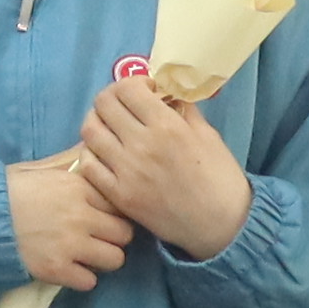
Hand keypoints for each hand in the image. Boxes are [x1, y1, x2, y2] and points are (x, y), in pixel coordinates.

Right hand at [2, 152, 137, 294]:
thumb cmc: (9, 191)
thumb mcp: (43, 170)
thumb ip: (70, 165)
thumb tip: (92, 152)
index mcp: (79, 188)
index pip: (120, 203)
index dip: (114, 212)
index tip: (104, 217)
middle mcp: (82, 216)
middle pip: (124, 233)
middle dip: (114, 237)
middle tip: (99, 238)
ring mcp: (71, 245)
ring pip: (115, 259)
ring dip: (103, 259)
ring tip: (87, 256)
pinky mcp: (57, 269)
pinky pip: (89, 282)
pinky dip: (81, 278)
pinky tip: (70, 269)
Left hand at [71, 70, 252, 261]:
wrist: (220, 224)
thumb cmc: (219, 177)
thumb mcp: (207, 134)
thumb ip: (182, 109)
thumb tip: (163, 92)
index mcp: (167, 125)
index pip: (128, 88)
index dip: (132, 83)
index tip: (144, 91)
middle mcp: (141, 145)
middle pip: (103, 104)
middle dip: (111, 98)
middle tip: (122, 106)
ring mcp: (125, 171)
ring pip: (89, 131)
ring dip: (97, 122)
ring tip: (110, 128)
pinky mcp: (118, 195)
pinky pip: (88, 165)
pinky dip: (92, 153)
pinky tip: (105, 153)